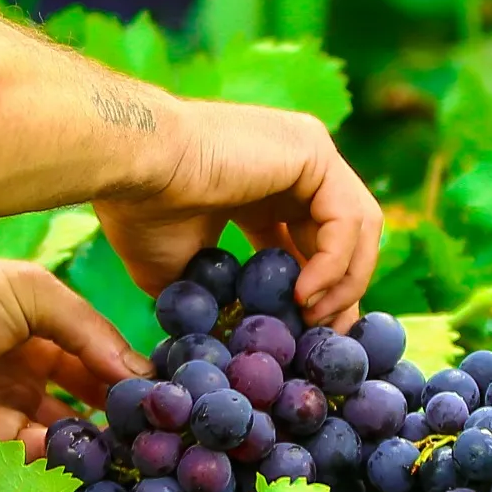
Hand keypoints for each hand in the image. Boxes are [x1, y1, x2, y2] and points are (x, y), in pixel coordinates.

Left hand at [0, 256, 146, 451]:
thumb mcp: (30, 292)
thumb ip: (88, 330)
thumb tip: (140, 374)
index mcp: (32, 331)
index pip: (91, 359)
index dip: (124, 377)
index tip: (162, 398)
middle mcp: (18, 375)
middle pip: (80, 405)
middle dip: (113, 420)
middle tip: (152, 436)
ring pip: (58, 440)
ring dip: (91, 446)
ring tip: (128, 453)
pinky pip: (25, 464)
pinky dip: (55, 464)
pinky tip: (84, 460)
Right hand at [95, 101, 382, 327]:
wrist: (132, 167)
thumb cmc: (142, 211)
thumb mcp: (180, 270)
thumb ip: (214, 297)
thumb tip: (219, 339)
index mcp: (266, 185)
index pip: (314, 240)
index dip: (320, 290)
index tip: (311, 334)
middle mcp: (295, 162)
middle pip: (347, 235)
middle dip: (343, 291)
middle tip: (326, 338)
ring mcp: (307, 151)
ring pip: (359, 227)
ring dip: (344, 283)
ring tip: (312, 320)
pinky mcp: (312, 151)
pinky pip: (347, 220)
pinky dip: (335, 265)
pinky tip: (303, 296)